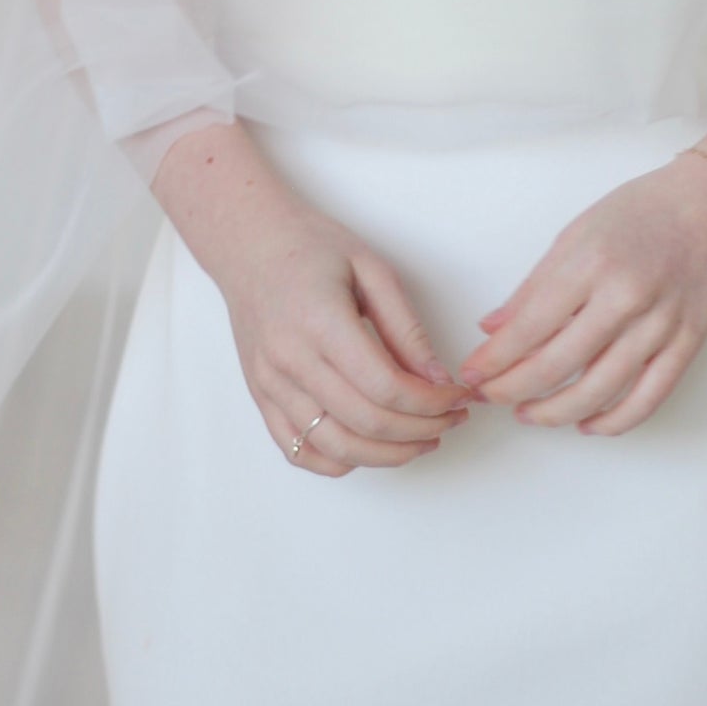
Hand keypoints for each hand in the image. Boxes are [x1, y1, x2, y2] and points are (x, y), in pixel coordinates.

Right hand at [152, 122, 472, 476]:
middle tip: (451, 419)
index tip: (458, 396)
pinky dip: (339, 461)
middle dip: (420, 430)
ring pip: (335, 447)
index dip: (431, 402)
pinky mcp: (261, 396)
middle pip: (366, 422)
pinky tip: (371, 448)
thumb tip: (437, 378)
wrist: (249, 244)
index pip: (386, 387)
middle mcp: (290, 360)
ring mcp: (270, 384)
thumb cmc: (312, 246)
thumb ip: (405, 327)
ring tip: (422, 440)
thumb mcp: (371, 269)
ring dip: (387, 455)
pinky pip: (298, 450)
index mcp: (321, 322)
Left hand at [455, 146, 706, 435]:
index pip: (528, 327)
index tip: (472, 373)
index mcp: (592, 263)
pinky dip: (613, 422)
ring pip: (598, 391)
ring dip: (553, 412)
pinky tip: (586, 424)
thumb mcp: (578, 232)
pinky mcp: (687, 344)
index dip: (493, 359)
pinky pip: (647, 399)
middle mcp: (626, 297)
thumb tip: (493, 328)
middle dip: (512, 389)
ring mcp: (660, 324)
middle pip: (555, 365)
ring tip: (528, 414)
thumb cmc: (644, 210)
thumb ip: (535, 284)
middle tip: (489, 397)